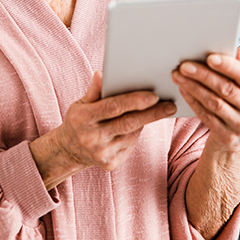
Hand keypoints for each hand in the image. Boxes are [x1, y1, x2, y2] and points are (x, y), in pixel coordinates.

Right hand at [30, 72, 176, 190]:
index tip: (154, 96)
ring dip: (145, 122)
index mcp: (83, 118)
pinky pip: (130, 146)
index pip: (113, 107)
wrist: (68, 151)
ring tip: (158, 111)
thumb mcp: (80, 104)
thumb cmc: (78, 121)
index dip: (134, 101)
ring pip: (132, 135)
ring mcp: (101, 153)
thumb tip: (101, 74)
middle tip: (170, 105)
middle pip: (128, 123)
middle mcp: (92, 138)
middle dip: (152, 113)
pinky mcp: (110, 164)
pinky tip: (140, 125)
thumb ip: (94, 91)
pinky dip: (136, 134)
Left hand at [172, 48, 239, 151]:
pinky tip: (183, 89)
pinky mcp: (228, 137)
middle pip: (227, 89)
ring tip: (178, 75)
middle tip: (184, 65)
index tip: (209, 57)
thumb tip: (236, 50)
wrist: (237, 138)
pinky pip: (206, 116)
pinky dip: (193, 101)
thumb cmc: (239, 102)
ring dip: (193, 87)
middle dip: (203, 75)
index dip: (228, 66)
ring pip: (214, 103)